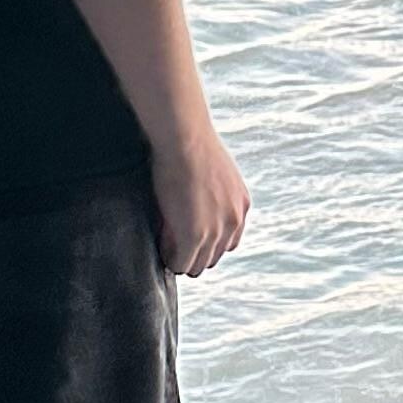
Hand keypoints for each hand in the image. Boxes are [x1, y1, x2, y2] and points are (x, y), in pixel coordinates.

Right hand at [153, 127, 250, 279]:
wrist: (184, 138)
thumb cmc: (191, 144)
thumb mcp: (214, 172)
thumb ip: (212, 195)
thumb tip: (193, 208)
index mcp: (241, 204)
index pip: (227, 241)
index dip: (206, 242)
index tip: (187, 236)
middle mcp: (234, 221)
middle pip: (214, 256)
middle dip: (194, 254)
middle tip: (173, 245)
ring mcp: (216, 231)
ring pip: (199, 264)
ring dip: (182, 260)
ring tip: (166, 248)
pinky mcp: (194, 236)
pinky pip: (182, 264)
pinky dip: (170, 260)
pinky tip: (161, 249)